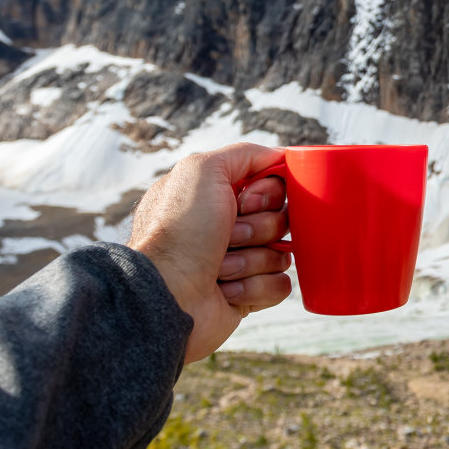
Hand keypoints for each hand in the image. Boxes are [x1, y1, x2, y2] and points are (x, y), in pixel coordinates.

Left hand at [128, 143, 292, 363]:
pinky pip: (280, 285)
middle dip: (257, 228)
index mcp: (219, 197)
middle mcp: (230, 227)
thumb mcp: (202, 169)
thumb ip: (244, 153)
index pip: (273, 186)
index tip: (243, 202)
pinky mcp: (249, 295)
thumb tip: (280, 157)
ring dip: (251, 260)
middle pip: (282, 218)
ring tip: (218, 267)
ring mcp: (241, 262)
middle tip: (226, 236)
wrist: (165, 292)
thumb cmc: (178, 231)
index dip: (267, 194)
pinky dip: (255, 287)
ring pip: (282, 253)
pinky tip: (225, 289)